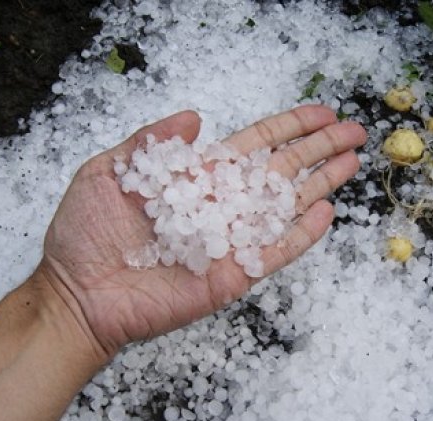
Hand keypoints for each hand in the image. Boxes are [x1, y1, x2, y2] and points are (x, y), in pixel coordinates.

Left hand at [39, 106, 366, 358]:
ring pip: (285, 207)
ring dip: (320, 184)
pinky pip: (274, 252)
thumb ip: (151, 142)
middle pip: (281, 171)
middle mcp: (220, 206)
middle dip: (318, 149)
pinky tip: (326, 212)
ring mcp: (229, 242)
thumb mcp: (107, 172)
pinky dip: (301, 235)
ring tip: (353, 162)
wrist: (77, 294)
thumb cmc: (85, 235)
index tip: (321, 113)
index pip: (254, 146)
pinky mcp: (232, 275)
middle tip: (355, 131)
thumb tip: (195, 115)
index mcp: (197, 178)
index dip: (289, 128)